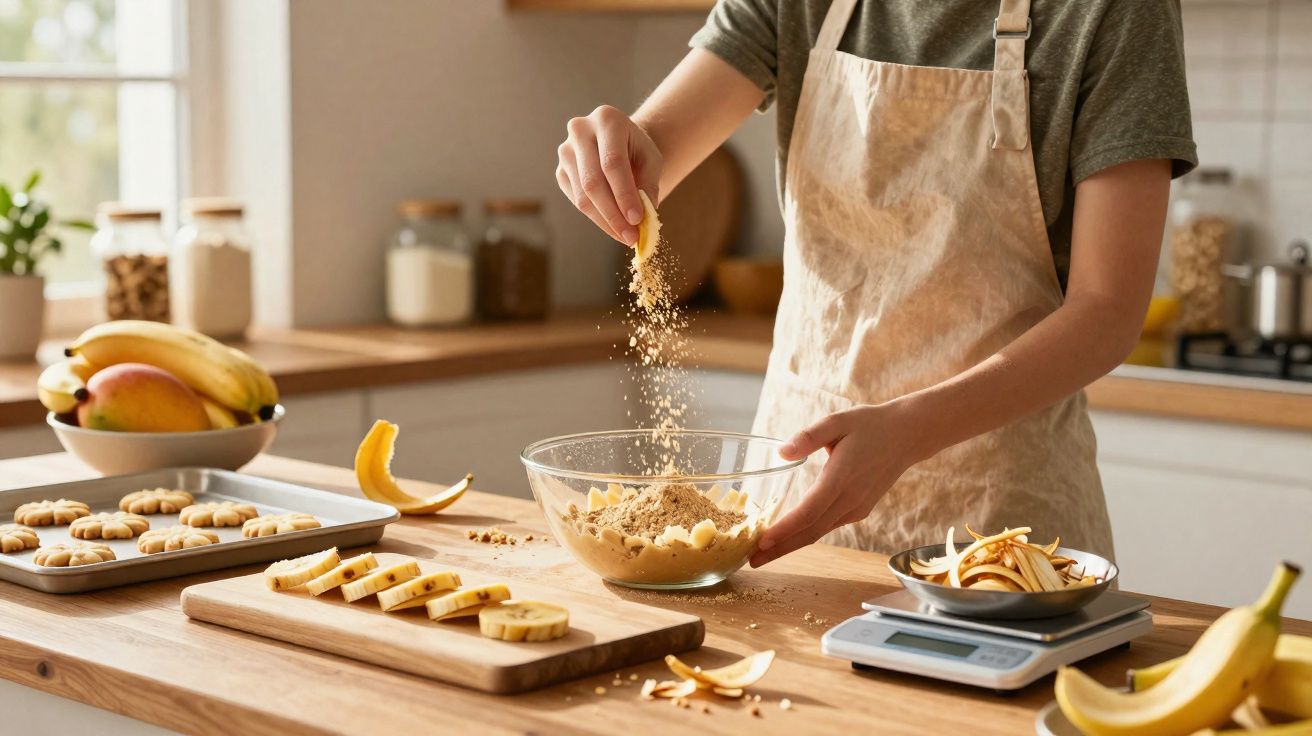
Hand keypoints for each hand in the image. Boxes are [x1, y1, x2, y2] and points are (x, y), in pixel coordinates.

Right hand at [556, 105, 662, 246]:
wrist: (619, 142)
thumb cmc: (637, 149)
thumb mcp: (651, 160)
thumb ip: (648, 185)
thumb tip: (644, 219)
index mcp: (607, 119)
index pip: (612, 162)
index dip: (624, 194)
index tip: (637, 220)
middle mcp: (580, 130)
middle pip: (593, 180)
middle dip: (614, 213)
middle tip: (631, 236)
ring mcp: (566, 151)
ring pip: (583, 195)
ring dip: (605, 221)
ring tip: (625, 236)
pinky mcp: (560, 171)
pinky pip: (576, 200)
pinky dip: (596, 218)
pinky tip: (613, 227)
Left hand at [750, 402, 930, 567]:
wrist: (907, 436)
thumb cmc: (869, 425)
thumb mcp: (837, 421)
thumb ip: (809, 436)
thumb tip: (782, 453)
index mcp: (841, 477)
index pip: (809, 512)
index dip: (784, 530)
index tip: (761, 542)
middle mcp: (850, 499)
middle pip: (810, 532)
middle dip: (780, 549)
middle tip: (752, 561)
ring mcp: (856, 508)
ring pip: (818, 533)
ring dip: (790, 546)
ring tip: (763, 555)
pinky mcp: (858, 510)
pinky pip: (827, 526)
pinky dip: (806, 535)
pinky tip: (788, 538)